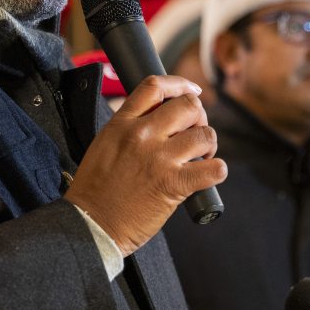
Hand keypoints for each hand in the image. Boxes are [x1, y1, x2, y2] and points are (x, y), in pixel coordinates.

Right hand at [65, 75, 225, 255]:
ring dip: (209, 145)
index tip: (192, 92)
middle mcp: (142, 135)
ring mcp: (159, 158)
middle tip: (195, 134)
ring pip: (205, 134)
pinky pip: (215, 169)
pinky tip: (208, 175)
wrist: (91, 224)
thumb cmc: (96, 191)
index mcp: (122, 123)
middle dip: (199, 117)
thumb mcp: (104, 144)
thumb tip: (157, 118)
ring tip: (202, 157)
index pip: (156, 86)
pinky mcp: (174, 184)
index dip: (181, 85)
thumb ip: (128, 127)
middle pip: (188, 105)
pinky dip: (218, 171)